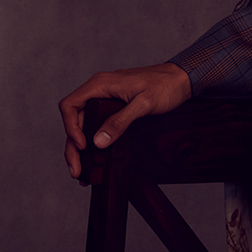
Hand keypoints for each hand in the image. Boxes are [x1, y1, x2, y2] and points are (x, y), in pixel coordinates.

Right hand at [59, 62, 191, 177]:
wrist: (181, 79)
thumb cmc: (164, 86)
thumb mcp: (143, 105)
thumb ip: (120, 121)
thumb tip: (98, 141)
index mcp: (100, 84)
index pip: (70, 105)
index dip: (70, 127)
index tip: (82, 146)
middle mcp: (98, 90)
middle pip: (74, 119)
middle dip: (72, 146)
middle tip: (76, 171)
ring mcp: (104, 98)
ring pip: (83, 124)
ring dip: (79, 147)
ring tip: (81, 172)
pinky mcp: (112, 106)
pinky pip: (95, 123)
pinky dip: (92, 140)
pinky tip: (93, 157)